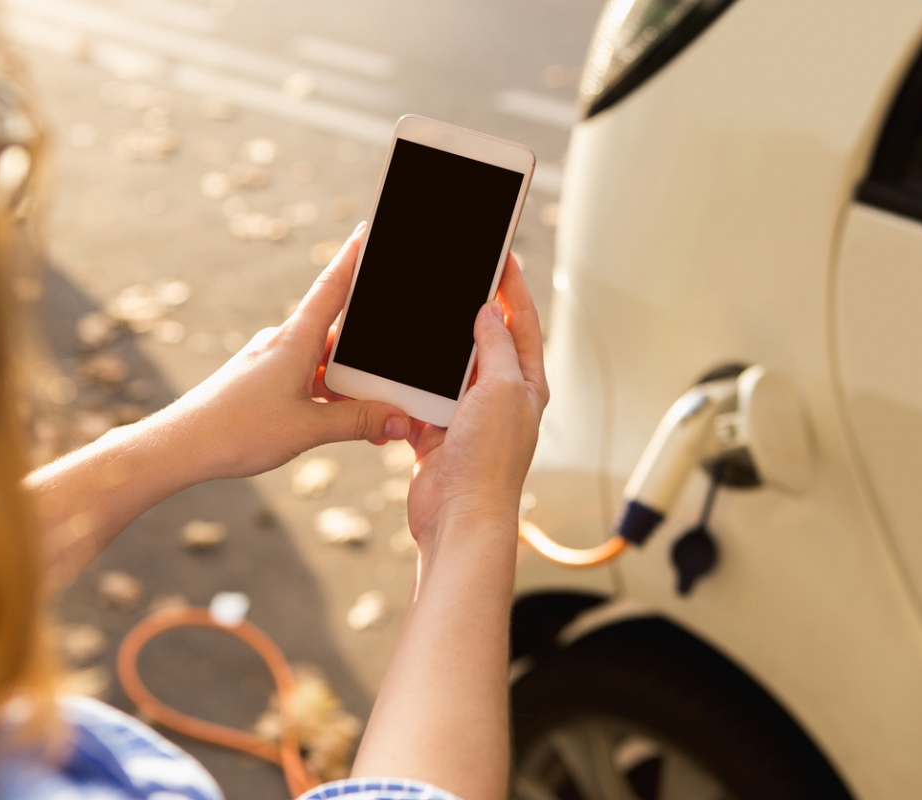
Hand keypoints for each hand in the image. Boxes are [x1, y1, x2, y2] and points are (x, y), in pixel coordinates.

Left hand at [158, 223, 411, 480]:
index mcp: (296, 340)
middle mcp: (283, 343)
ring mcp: (271, 362)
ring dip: (347, 385)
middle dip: (367, 355)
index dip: (353, 257)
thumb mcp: (309, 428)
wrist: (183, 446)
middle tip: (393, 376)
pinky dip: (326, 396)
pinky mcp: (261, 381)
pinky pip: (305, 379)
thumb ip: (359, 422)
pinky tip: (336, 420)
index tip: (367, 230)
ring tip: (371, 416)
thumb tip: (399, 421)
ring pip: (323, 362)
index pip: (333, 286)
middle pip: (338, 334)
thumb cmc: (237, 430)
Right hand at [404, 255, 548, 549]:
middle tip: (455, 276)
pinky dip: (407, 384)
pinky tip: (395, 366)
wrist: (459, 517)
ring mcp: (466, 416)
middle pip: (484, 341)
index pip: (523, 323)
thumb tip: (491, 313)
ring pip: (447, 368)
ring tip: (420, 315)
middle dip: (469, 311)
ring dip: (433, 347)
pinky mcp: (436, 433)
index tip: (501, 256)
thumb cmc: (489, 461)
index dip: (513, 287)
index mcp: (526, 384)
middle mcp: (499, 398)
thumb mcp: (502, 388)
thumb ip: (497, 346)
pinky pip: (419, 398)